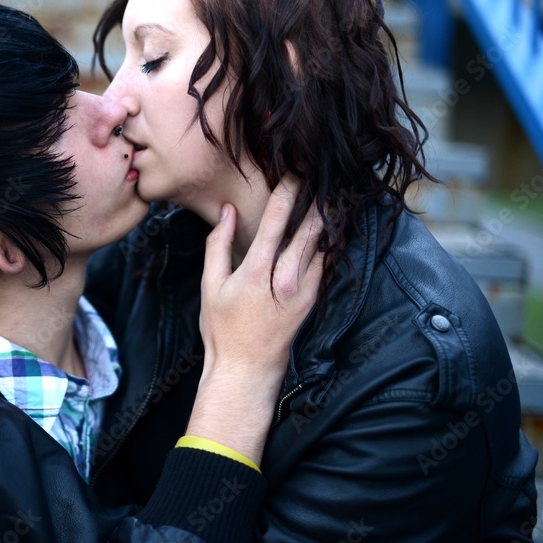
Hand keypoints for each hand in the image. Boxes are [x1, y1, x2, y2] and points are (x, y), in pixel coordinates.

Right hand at [188, 177, 323, 460]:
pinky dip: (329, 244)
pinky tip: (331, 228)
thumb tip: (225, 211)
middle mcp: (285, 280)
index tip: (293, 172)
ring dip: (327, 219)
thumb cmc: (222, 329)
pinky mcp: (313, 301)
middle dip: (316, 200)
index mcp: (256, 273)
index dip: (286, 193)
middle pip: (307, 230)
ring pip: (321, 246)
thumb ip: (217, 245)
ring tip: (332, 194)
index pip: (275, 222)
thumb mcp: (210, 286)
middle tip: (323, 175)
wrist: (247, 369)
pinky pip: (325, 265)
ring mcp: (304, 292)